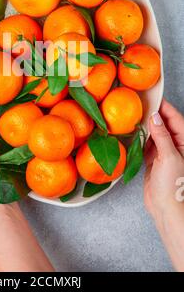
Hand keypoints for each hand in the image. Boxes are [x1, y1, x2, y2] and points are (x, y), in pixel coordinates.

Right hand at [144, 98, 183, 270]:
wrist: (167, 209)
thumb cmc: (173, 185)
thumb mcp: (168, 156)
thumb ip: (162, 135)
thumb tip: (154, 116)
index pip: (174, 118)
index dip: (163, 106)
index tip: (150, 95)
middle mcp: (175, 145)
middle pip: (163, 123)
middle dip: (151, 113)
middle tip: (136, 103)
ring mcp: (163, 152)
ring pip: (153, 133)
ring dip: (143, 125)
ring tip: (131, 114)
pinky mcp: (152, 160)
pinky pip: (145, 144)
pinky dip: (138, 137)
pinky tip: (130, 132)